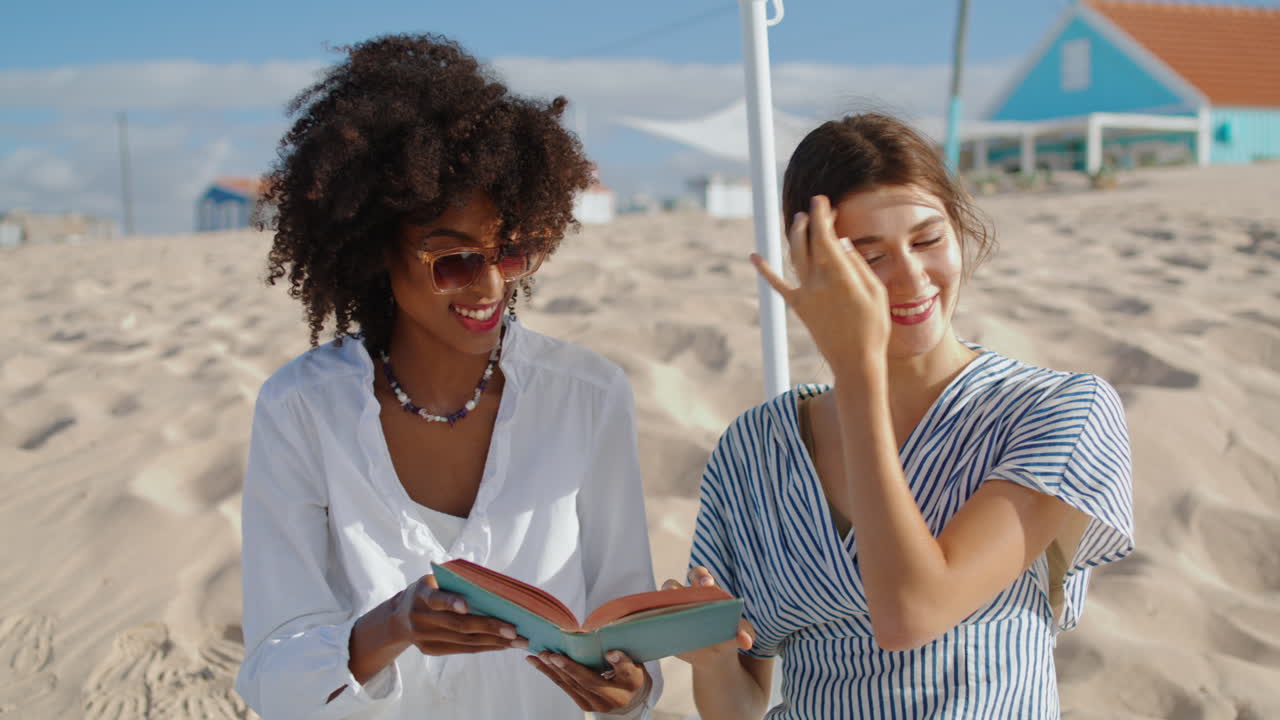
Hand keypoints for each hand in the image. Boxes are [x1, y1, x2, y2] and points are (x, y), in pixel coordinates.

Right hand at [389, 574, 528, 654]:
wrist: (398, 617)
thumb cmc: (428, 590)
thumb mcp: (435, 580)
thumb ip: (457, 582)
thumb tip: (496, 589)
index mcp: (421, 594)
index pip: (436, 599)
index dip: (451, 602)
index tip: (466, 606)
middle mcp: (420, 617)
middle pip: (458, 625)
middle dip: (489, 627)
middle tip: (514, 630)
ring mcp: (424, 637)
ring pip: (464, 640)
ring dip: (493, 641)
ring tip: (518, 641)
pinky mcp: (431, 650)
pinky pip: (462, 649)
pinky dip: (485, 646)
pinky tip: (503, 645)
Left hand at [526, 648, 649, 712]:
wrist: (631, 697)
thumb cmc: (632, 677)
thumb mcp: (635, 669)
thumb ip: (624, 662)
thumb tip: (611, 653)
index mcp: (618, 694)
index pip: (594, 680)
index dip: (576, 668)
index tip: (562, 655)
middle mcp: (604, 703)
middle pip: (578, 682)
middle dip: (560, 667)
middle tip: (546, 653)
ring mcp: (591, 705)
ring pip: (568, 685)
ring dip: (551, 670)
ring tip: (538, 656)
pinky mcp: (582, 703)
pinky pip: (565, 687)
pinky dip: (551, 674)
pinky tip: (539, 664)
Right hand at [661, 566, 754, 666]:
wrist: (715, 657)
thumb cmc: (728, 634)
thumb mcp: (740, 632)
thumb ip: (745, 632)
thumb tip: (746, 641)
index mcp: (704, 590)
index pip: (698, 574)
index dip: (700, 576)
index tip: (707, 584)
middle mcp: (682, 598)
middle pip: (671, 586)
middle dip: (673, 589)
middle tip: (678, 598)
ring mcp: (669, 614)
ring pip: (657, 606)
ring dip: (657, 610)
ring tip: (662, 620)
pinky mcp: (662, 630)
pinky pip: (651, 626)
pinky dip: (650, 628)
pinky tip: (653, 637)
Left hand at [752, 194, 890, 373]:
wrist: (855, 361)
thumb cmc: (873, 327)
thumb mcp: (876, 292)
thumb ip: (858, 264)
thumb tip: (842, 241)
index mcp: (841, 276)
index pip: (826, 237)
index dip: (821, 216)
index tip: (821, 201)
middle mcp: (818, 282)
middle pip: (808, 242)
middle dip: (809, 221)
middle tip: (813, 209)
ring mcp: (805, 294)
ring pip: (794, 257)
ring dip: (795, 235)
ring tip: (798, 220)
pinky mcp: (798, 306)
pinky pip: (777, 285)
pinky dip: (765, 270)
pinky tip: (754, 256)